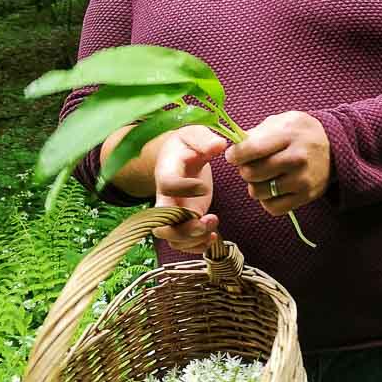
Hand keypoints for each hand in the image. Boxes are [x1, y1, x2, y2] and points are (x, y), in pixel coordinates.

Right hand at [151, 126, 227, 252]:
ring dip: (193, 239)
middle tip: (209, 219)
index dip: (183, 189)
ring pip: (172, 238)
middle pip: (162, 222)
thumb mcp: (194, 135)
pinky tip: (214, 236)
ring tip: (214, 227)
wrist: (180, 156)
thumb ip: (204, 139)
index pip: (167, 184)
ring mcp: (173, 211)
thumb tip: (219, 145)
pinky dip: (197, 246)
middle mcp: (164, 195)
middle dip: (185, 228)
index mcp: (166, 171)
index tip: (203, 187)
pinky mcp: (184, 221)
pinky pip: (182, 243)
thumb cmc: (188, 145)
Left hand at [225, 112, 332, 215]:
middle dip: (244, 169)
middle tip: (250, 165)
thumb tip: (233, 147)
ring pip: (258, 192)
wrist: (335, 147)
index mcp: (288, 135)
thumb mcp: (281, 121)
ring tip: (263, 176)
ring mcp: (302, 180)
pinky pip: (273, 207)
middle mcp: (296, 158)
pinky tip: (272, 188)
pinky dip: (267, 200)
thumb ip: (256, 132)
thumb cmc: (300, 133)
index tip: (233, 155)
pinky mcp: (305, 196)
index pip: (251, 149)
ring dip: (254, 185)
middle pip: (251, 173)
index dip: (235, 155)